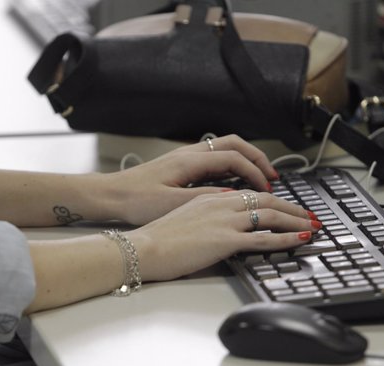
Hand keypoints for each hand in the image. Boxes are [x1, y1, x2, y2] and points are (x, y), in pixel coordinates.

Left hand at [107, 134, 278, 224]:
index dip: (254, 172)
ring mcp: (185, 157)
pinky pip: (215, 158)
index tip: (266, 188)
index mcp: (190, 160)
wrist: (111, 195)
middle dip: (257, 158)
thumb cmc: (135, 200)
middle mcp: (190, 153)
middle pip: (235, 145)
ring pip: (225, 149)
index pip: (234, 158)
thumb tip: (235, 198)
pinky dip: (231, 166)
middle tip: (272, 177)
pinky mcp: (180, 165)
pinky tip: (234, 182)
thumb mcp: (173, 203)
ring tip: (259, 178)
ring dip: (245, 160)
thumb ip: (205, 199)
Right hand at [126, 190, 320, 281]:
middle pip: (265, 199)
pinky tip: (301, 239)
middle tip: (309, 215)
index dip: (272, 200)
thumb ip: (204, 218)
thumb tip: (219, 226)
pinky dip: (286, 238)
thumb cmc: (156, 239)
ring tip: (313, 226)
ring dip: (296, 220)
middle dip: (292, 207)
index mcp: (209, 198)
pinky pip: (264, 238)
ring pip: (270, 215)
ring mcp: (224, 221)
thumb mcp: (182, 220)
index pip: (249, 194)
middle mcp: (220, 204)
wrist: (143, 248)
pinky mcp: (225, 240)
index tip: (286, 208)